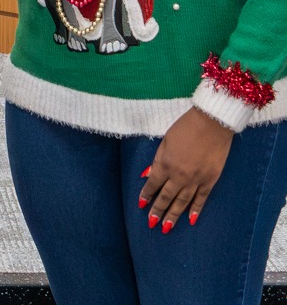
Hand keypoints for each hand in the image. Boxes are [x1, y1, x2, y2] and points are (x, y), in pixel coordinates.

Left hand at [139, 106, 233, 232]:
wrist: (212, 124)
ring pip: (183, 202)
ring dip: (173, 215)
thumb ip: (157, 160)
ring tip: (166, 228)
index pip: (153, 184)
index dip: (146, 195)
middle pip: (166, 197)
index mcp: (165, 163)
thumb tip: (147, 175)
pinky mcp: (210, 180)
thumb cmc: (185, 128)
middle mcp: (179, 176)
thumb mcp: (165, 141)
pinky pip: (201, 199)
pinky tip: (190, 220)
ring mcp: (196, 180)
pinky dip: (195, 210)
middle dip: (158, 210)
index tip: (141, 205)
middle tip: (152, 223)